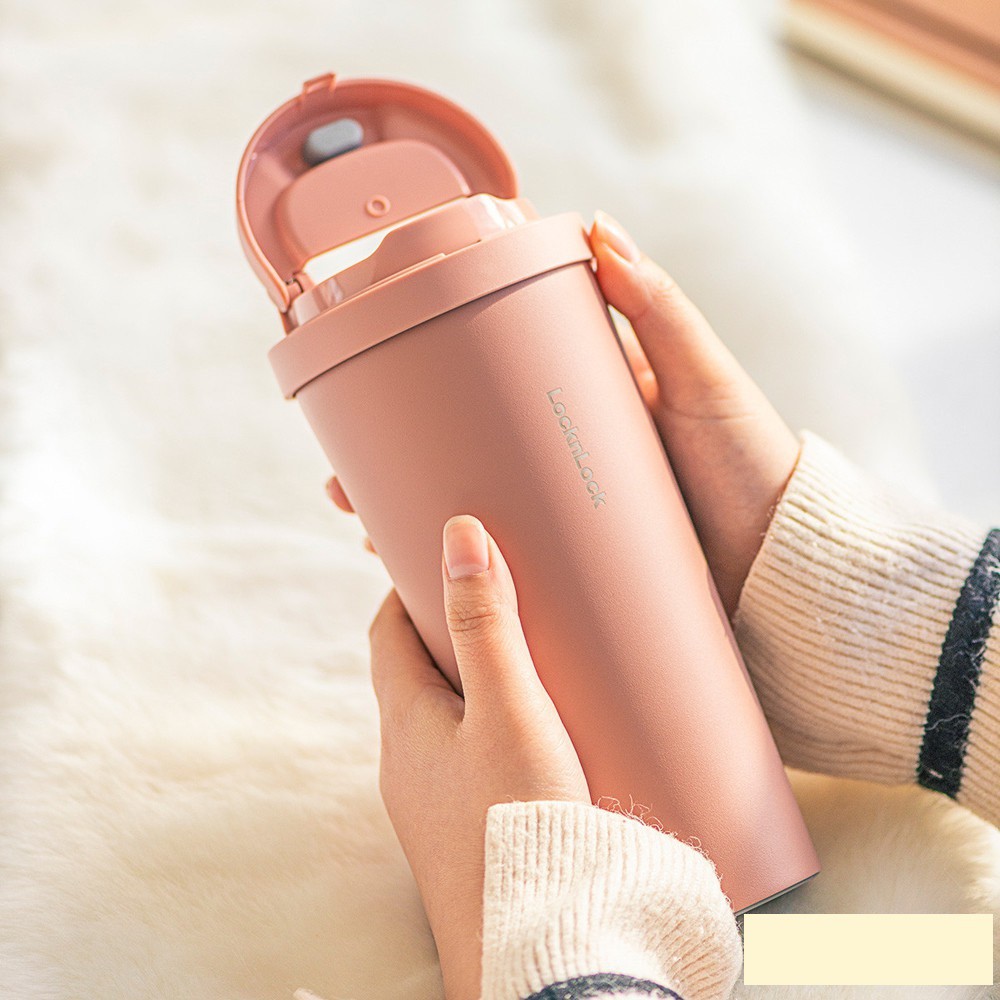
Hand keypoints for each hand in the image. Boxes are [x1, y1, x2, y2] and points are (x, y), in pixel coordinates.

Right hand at [328, 211, 798, 616]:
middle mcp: (566, 459)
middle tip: (342, 476)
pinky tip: (418, 583)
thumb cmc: (751, 464)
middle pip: (467, 454)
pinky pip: (511, 566)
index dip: (435, 382)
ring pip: (476, 513)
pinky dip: (466, 572)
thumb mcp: (704, 379)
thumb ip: (659, 309)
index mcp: (587, 404)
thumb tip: (598, 228)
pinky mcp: (580, 568)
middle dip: (400, 464)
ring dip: (415, 520)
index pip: (495, 383)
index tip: (379, 377)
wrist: (787, 567)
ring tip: (362, 529)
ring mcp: (568, 516)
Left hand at [369, 515, 589, 999]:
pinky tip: (530, 741)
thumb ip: (485, 624)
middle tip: (496, 604)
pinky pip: (461, 759)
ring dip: (467, 684)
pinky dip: (485, 730)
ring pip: (437, 720)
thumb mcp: (510, 709)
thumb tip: (458, 534)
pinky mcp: (458, 831)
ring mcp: (427, 802)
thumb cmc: (517, 822)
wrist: (532, 943)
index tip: (444, 561)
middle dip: (445, 633)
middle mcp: (404, 761)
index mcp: (406, 720)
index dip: (407, 590)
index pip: (388, 633)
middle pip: (411, 674)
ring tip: (523, 664)